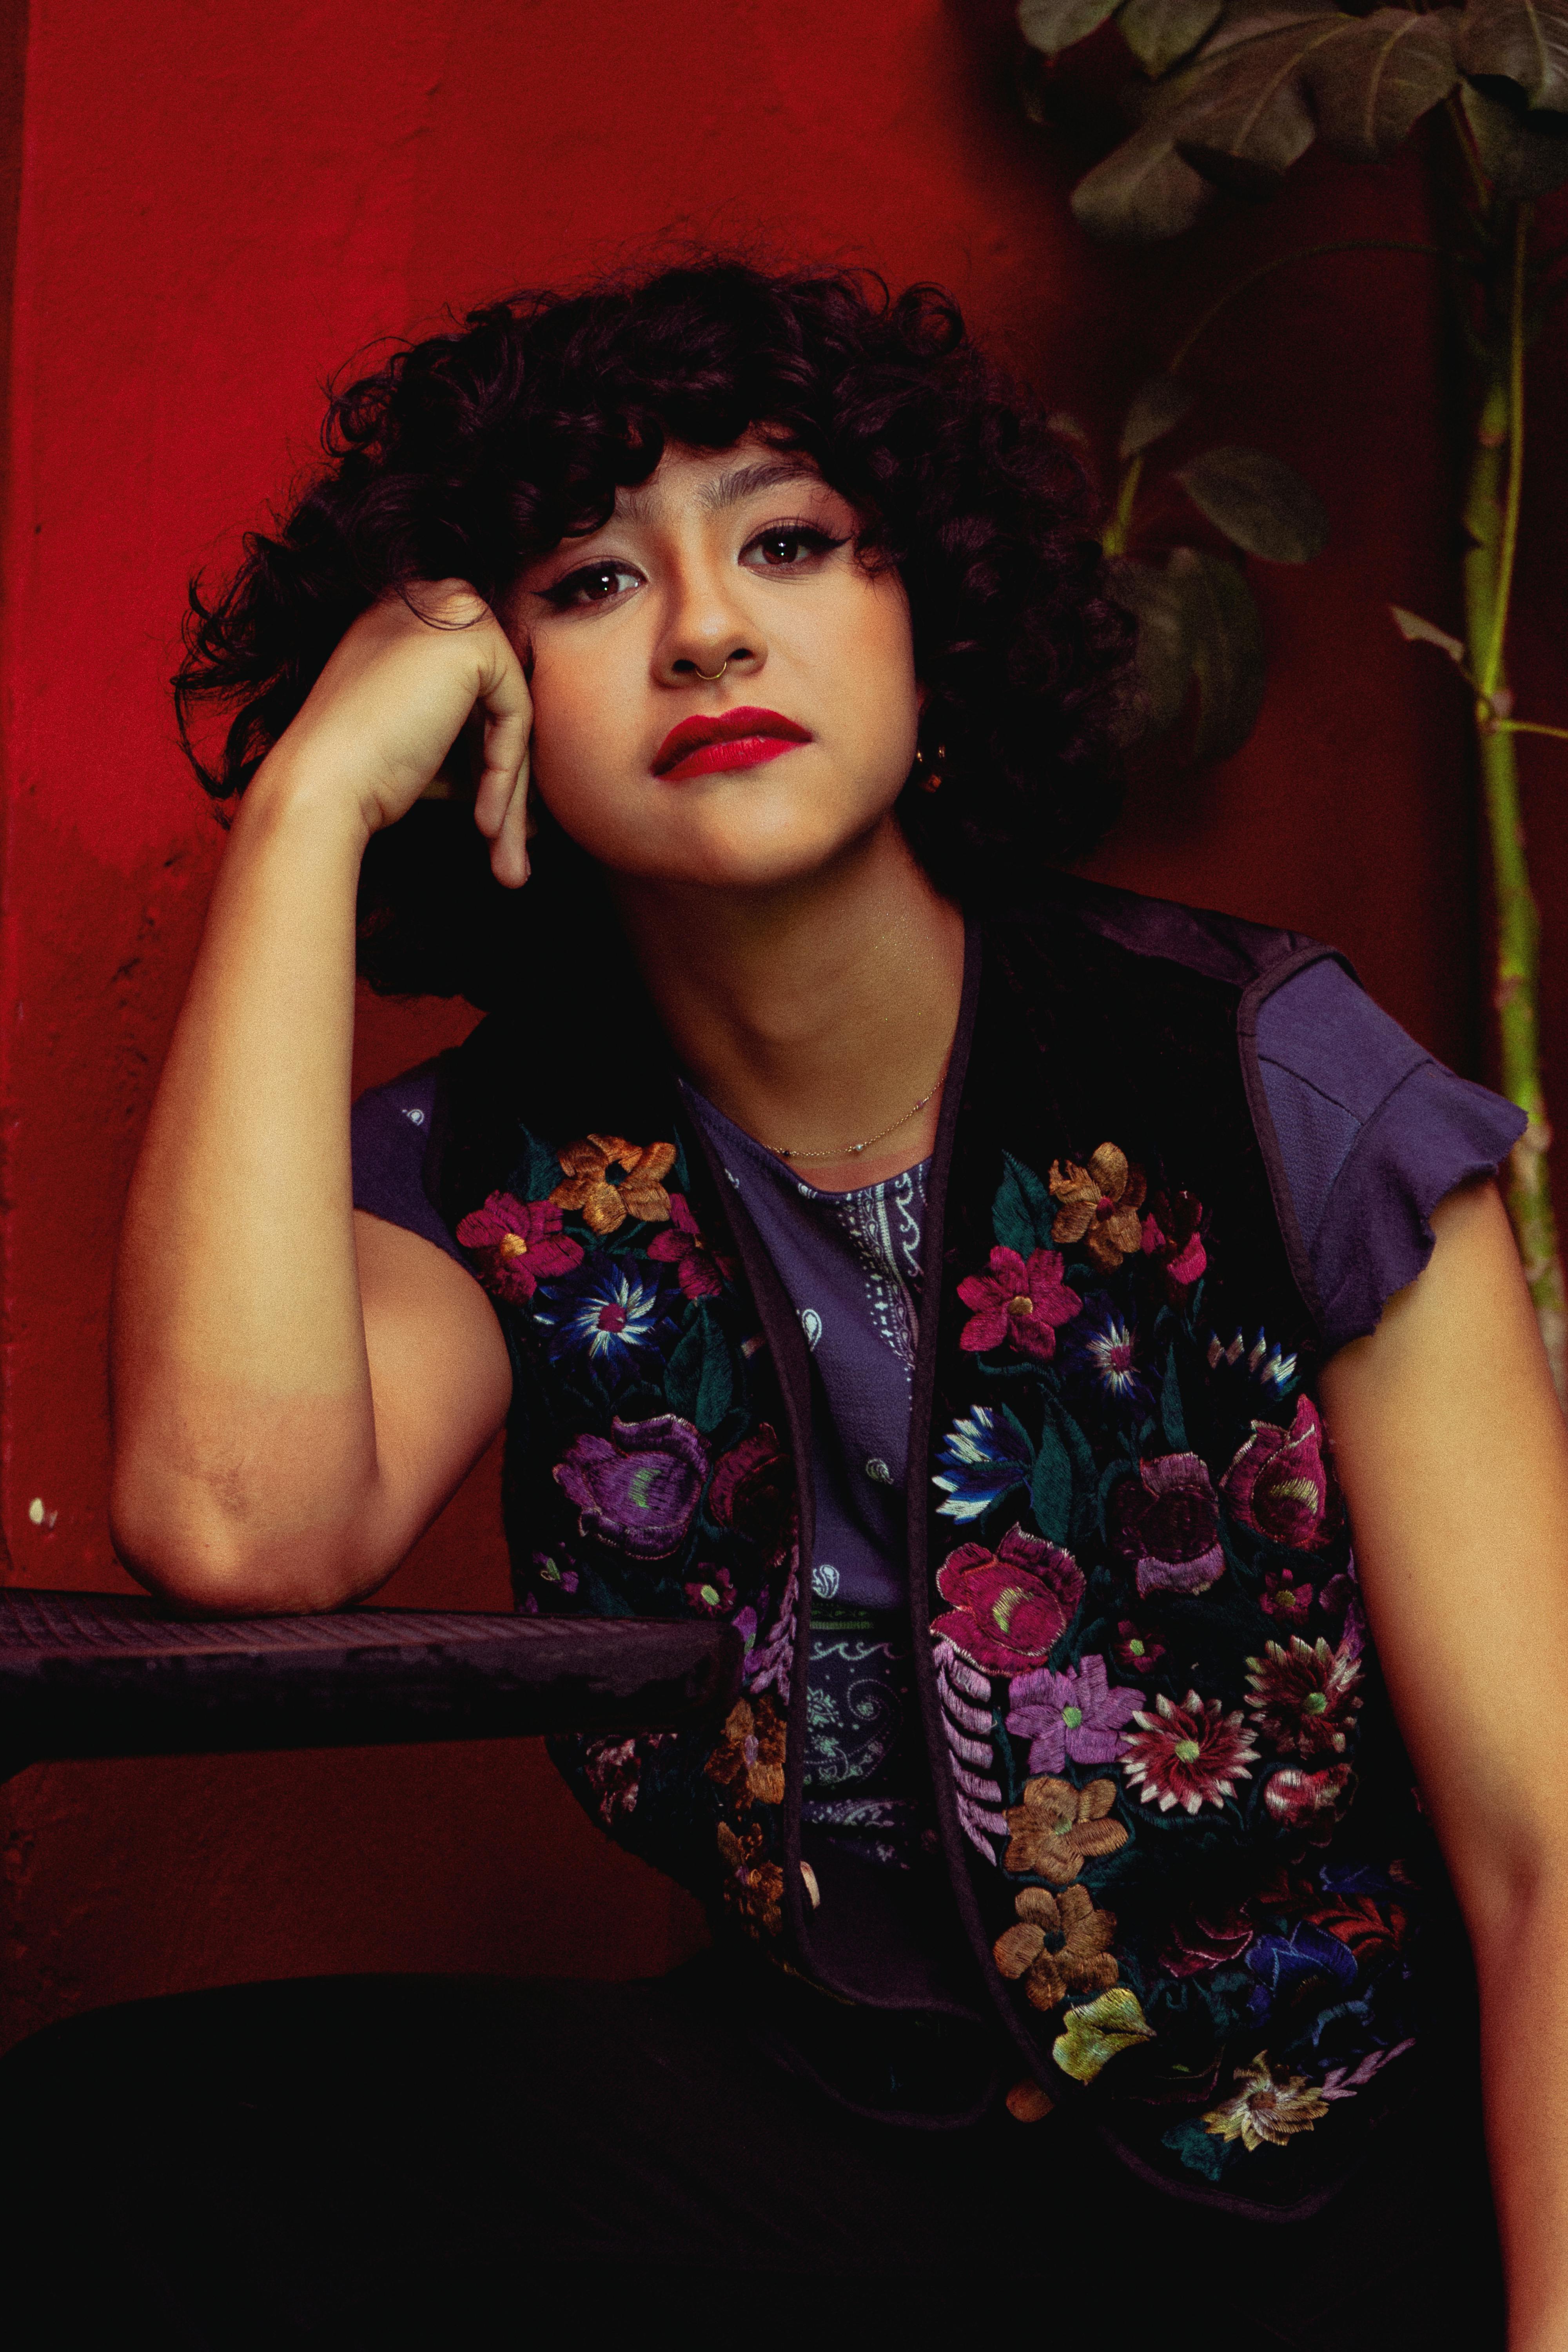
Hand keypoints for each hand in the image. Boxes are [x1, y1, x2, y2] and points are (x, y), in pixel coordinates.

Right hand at [264, 580, 533, 885]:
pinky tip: (485, 820)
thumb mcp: (422, 737)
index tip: (494, 817)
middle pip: (496, 697)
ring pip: (510, 710)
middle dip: (506, 778)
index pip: (474, 686)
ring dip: (510, 789)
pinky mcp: (469, 637)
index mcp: (404, 617)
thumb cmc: (358, 773)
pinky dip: (505, 772)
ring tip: (505, 859)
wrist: (319, 784)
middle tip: (506, 846)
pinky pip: (516, 713)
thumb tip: (526, 766)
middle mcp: (424, 599)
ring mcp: (446, 609)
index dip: (488, 755)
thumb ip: (467, 726)